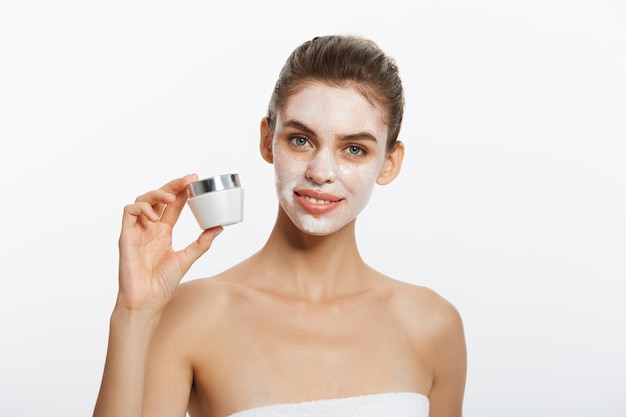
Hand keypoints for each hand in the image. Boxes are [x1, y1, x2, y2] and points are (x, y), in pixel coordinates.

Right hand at [116, 174, 221, 310]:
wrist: (147, 300)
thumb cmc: (162, 283)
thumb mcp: (187, 258)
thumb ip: (202, 243)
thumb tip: (219, 227)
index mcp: (163, 232)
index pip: (173, 205)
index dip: (182, 191)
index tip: (195, 180)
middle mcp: (150, 228)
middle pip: (158, 198)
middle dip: (172, 186)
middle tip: (188, 179)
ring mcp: (137, 231)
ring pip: (141, 200)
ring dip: (157, 195)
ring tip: (171, 199)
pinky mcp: (126, 236)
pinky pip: (128, 213)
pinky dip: (141, 208)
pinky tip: (154, 216)